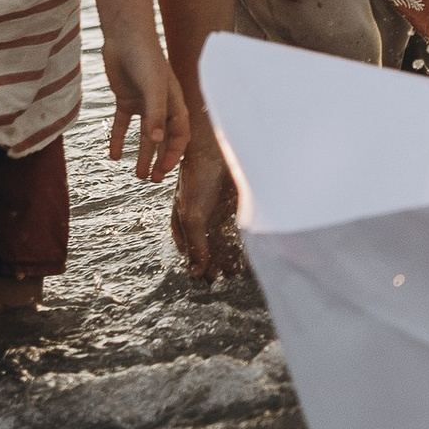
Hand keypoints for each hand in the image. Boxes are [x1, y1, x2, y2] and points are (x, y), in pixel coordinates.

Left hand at [104, 36, 190, 184]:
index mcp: (175, 103)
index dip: (174, 153)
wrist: (125, 37)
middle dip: (160, 160)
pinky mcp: (126, 99)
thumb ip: (155, 115)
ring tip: (137, 175)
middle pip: (164, 138)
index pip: (179, 134)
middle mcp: (161, 105)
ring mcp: (143, 103)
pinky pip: (122, 124)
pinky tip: (113, 156)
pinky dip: (118, 139)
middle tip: (152, 180)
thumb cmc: (146, 59)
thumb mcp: (153, 88)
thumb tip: (155, 143)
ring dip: (142, 154)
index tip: (163, 170)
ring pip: (145, 135)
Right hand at [172, 133, 239, 280]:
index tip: (208, 278)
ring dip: (228, 256)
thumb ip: (196, 245)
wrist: (217, 150)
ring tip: (236, 270)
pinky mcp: (232, 207)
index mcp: (182, 225)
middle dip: (215, 264)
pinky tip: (247, 253)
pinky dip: (239, 243)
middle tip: (225, 275)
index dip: (198, 266)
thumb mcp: (192, 216)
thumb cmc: (197, 180)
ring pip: (222, 242)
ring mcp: (215, 214)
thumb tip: (196, 272)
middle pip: (206, 250)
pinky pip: (235, 230)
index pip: (189, 253)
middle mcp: (198, 222)